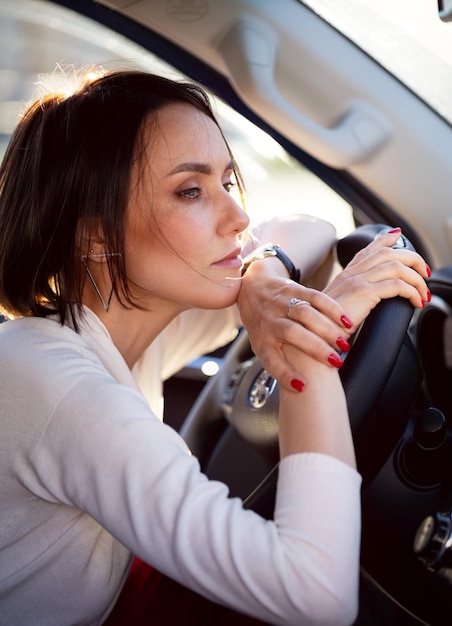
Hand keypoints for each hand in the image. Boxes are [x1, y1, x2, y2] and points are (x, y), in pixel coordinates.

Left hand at [238, 260, 353, 391]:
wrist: (252, 287)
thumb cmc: (262, 324)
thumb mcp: (262, 345)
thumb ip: (278, 364)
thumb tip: (299, 388)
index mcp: (261, 341)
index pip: (270, 360)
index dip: (285, 374)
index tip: (303, 386)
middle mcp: (270, 321)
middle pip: (292, 334)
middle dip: (315, 348)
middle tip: (337, 362)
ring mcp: (281, 303)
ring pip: (305, 313)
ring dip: (327, 329)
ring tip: (343, 343)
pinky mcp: (294, 288)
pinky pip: (315, 297)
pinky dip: (332, 308)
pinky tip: (346, 320)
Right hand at [324, 229, 430, 326]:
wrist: (314, 337)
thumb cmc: (324, 330)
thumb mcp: (336, 309)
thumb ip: (350, 300)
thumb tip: (364, 303)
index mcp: (344, 276)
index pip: (366, 250)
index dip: (384, 240)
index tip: (397, 235)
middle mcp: (350, 274)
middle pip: (387, 252)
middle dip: (411, 258)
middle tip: (424, 271)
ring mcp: (356, 281)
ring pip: (396, 266)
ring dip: (417, 278)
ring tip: (424, 292)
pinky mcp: (363, 292)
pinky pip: (397, 285)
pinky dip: (412, 291)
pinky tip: (416, 302)